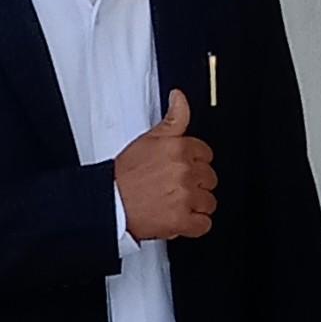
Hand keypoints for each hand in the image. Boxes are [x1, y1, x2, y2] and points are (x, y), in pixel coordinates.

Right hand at [114, 89, 216, 241]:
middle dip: (196, 183)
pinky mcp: (181, 220)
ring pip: (209, 201)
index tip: (184, 168)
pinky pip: (204, 224)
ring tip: (177, 202)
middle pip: (210, 178)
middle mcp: (185, 172)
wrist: (110, 201)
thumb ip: (174, 118)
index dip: (195, 162)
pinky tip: (183, 218)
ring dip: (196, 204)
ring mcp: (185, 197)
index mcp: (179, 149)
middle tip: (177, 186)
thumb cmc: (126, 174)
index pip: (206, 154)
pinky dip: (195, 224)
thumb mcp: (149, 138)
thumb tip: (179, 97)